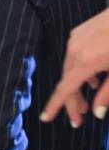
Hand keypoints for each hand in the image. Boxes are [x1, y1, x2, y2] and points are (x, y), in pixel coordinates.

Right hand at [42, 8, 108, 125]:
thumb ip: (108, 94)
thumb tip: (97, 113)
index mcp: (86, 62)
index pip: (65, 89)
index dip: (56, 106)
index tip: (45, 118)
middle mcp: (75, 49)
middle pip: (67, 81)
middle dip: (72, 101)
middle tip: (78, 118)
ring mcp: (76, 38)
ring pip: (70, 68)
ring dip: (76, 86)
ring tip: (87, 101)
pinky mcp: (81, 31)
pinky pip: (75, 55)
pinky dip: (80, 70)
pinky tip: (94, 77)